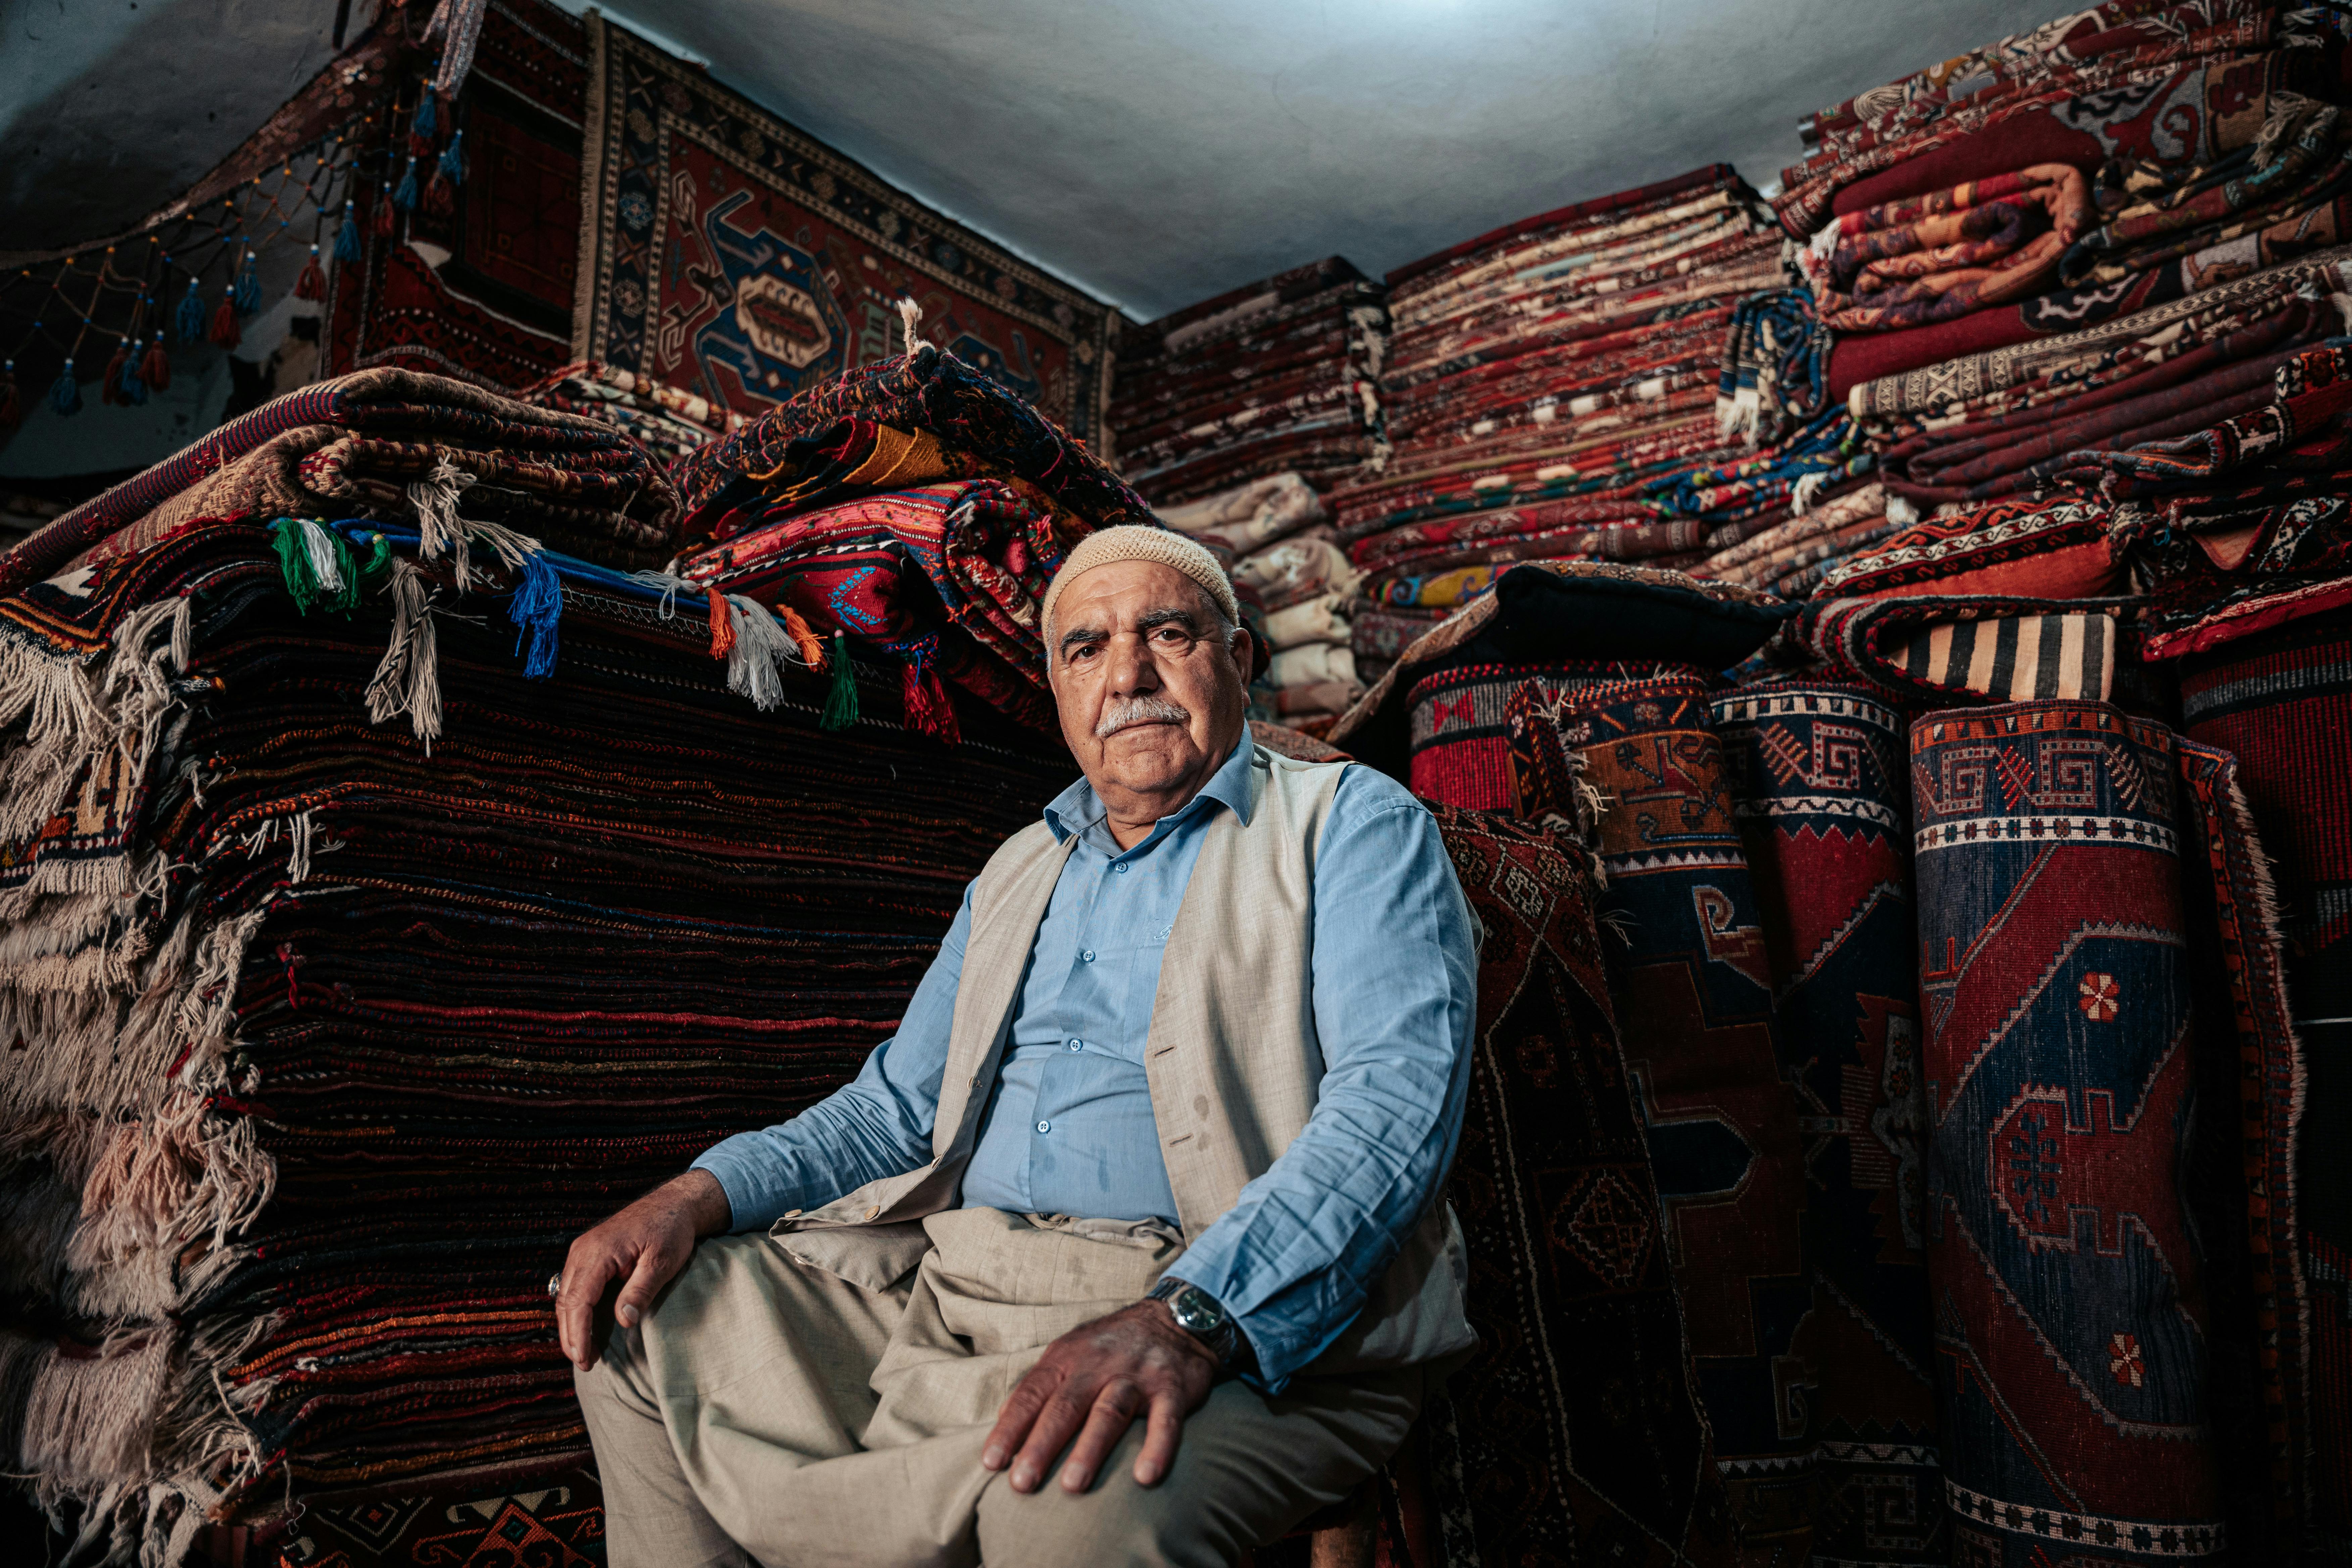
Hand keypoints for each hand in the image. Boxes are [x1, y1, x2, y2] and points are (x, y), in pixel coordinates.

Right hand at [555, 1169, 731, 1369]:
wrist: (673, 1204)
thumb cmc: (670, 1230)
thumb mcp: (662, 1261)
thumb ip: (641, 1290)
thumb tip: (624, 1320)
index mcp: (597, 1252)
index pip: (578, 1301)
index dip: (578, 1334)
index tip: (585, 1359)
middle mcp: (582, 1250)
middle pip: (566, 1302)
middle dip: (571, 1337)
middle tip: (585, 1364)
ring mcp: (582, 1251)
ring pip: (566, 1297)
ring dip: (572, 1327)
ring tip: (585, 1354)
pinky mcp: (588, 1255)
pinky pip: (574, 1288)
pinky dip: (576, 1311)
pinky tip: (586, 1330)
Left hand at [981, 1299, 1218, 1493]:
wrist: (1175, 1317)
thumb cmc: (1111, 1346)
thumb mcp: (1070, 1353)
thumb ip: (1041, 1386)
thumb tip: (1004, 1422)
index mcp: (1066, 1358)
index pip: (1032, 1394)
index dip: (1010, 1428)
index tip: (992, 1462)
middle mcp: (1099, 1364)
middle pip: (1065, 1407)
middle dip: (1041, 1445)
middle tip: (1022, 1483)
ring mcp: (1136, 1375)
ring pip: (1109, 1412)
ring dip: (1089, 1449)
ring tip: (1072, 1485)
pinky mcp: (1172, 1388)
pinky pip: (1166, 1420)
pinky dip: (1157, 1447)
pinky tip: (1145, 1477)